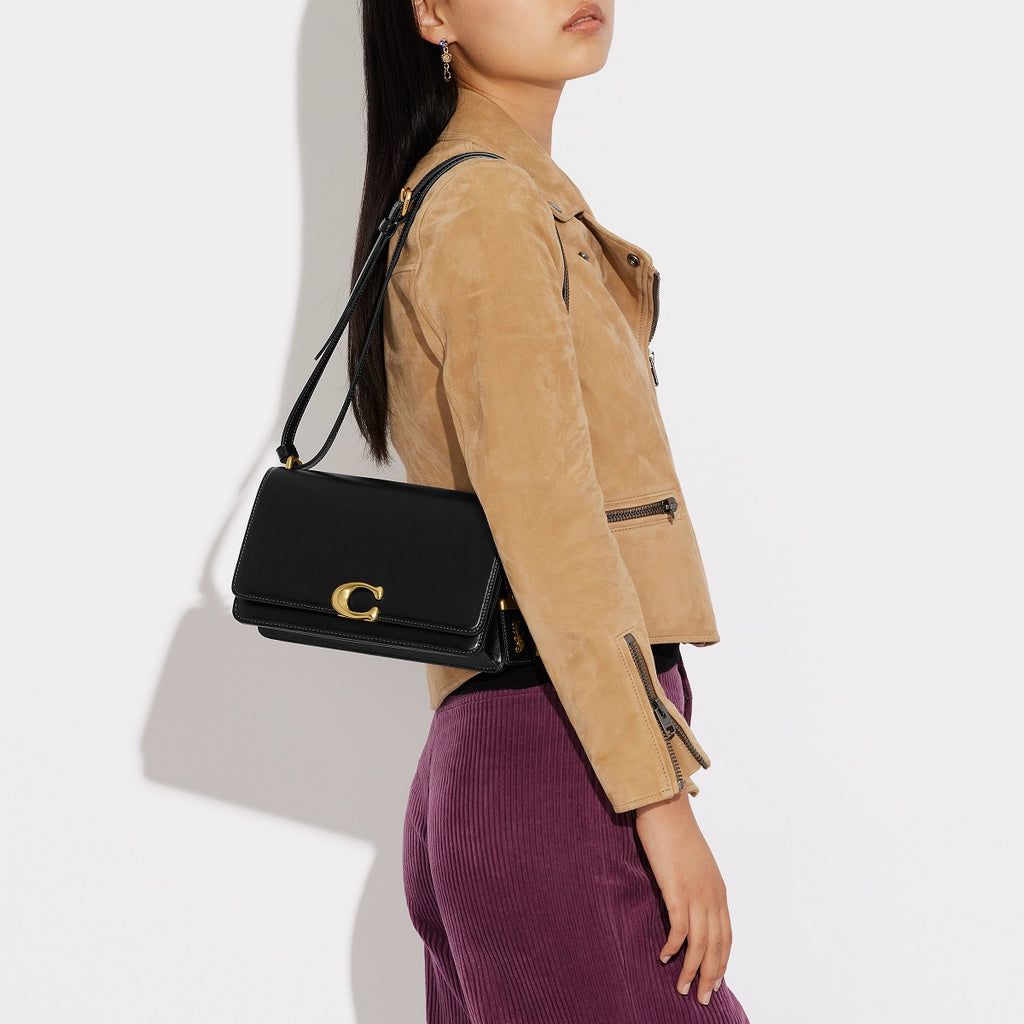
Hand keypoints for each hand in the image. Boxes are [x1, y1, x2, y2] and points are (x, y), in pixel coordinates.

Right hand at [634, 790, 731, 1004]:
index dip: (721, 962)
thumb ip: (696, 885)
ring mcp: (696, 893)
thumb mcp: (693, 864)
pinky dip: (674, 946)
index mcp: (718, 890)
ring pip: (701, 943)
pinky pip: (680, 928)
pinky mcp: (676, 889)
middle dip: (710, 975)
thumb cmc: (674, 832)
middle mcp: (712, 895)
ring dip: (691, 969)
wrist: (665, 806)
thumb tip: (687, 903)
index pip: (726, 936)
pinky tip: (665, 956)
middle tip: (701, 997)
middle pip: (717, 946)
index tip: (714, 981)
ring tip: (682, 988)